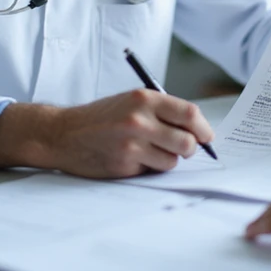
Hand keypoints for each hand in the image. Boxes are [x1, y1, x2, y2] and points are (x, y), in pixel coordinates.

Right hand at [43, 89, 215, 178]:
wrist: (64, 133)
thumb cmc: (102, 117)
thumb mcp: (131, 101)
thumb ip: (162, 111)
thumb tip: (197, 130)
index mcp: (144, 99)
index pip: (189, 114)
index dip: (203, 129)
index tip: (206, 137)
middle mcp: (139, 120)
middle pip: (187, 142)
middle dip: (189, 149)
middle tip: (181, 148)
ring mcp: (131, 144)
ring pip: (172, 161)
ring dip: (166, 160)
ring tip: (148, 151)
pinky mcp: (124, 165)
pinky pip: (152, 171)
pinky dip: (148, 168)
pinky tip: (132, 159)